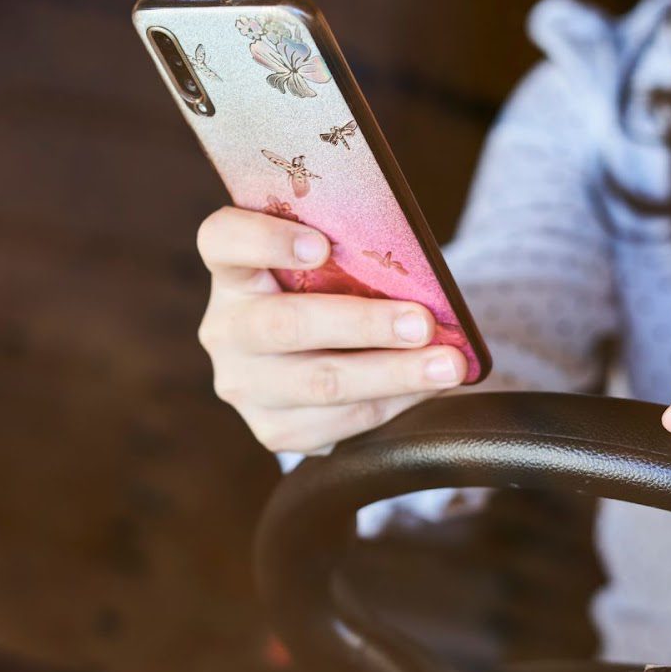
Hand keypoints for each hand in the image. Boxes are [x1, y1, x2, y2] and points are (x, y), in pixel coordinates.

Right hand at [195, 207, 465, 453]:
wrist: (306, 361)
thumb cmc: (326, 294)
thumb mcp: (326, 266)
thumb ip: (349, 257)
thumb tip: (423, 275)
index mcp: (232, 272)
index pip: (223, 241)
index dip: (265, 241)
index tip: (321, 246)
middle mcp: (226, 330)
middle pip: (285, 325)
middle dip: (364, 324)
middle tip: (423, 322)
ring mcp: (242, 386)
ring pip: (319, 384)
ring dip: (394, 374)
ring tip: (447, 365)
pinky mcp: (272, 430)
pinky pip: (338, 423)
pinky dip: (392, 404)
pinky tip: (425, 390)